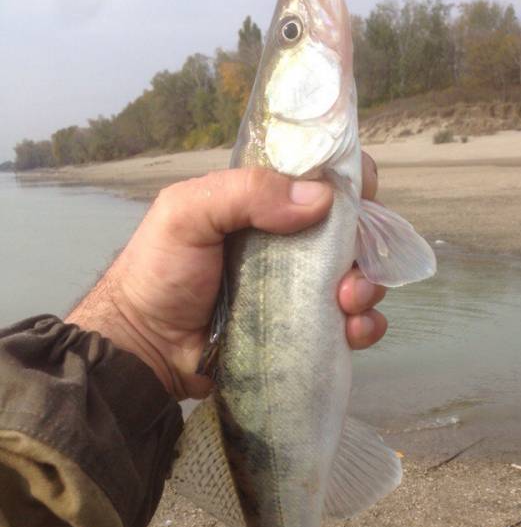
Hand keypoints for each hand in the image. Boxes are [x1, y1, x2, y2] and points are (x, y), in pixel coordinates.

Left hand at [67, 153, 386, 398]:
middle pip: (352, 230)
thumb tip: (321, 198)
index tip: (360, 196)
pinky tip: (352, 332)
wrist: (146, 348)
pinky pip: (351, 323)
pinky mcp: (304, 329)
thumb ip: (246, 193)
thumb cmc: (160, 272)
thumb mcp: (187, 213)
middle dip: (364, 245)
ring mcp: (300, 288)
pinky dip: (365, 326)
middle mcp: (290, 241)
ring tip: (347, 304)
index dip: (350, 180)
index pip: (322, 178)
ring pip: (358, 276)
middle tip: (348, 271)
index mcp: (265, 202)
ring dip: (367, 288)